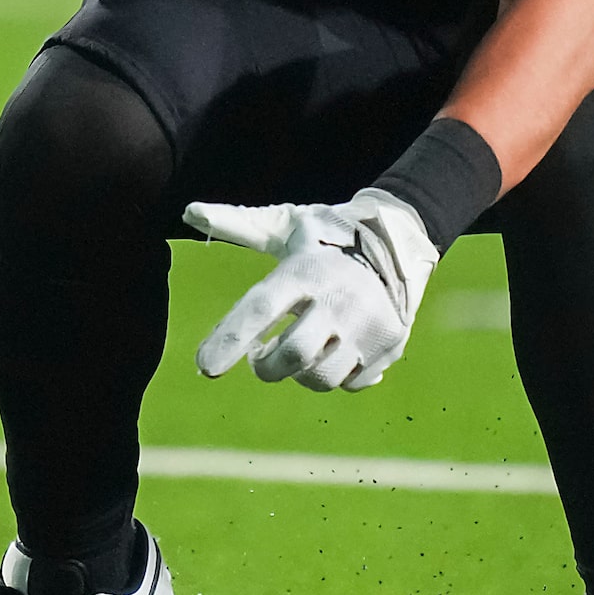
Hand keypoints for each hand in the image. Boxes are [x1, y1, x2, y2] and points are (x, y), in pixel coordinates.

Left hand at [189, 188, 440, 391]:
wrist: (403, 240)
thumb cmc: (330, 239)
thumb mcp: (288, 228)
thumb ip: (239, 225)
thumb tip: (190, 211)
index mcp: (307, 269)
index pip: (261, 308)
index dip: (229, 339)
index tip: (204, 366)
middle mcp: (340, 298)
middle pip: (292, 355)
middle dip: (267, 366)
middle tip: (260, 357)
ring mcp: (369, 325)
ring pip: (320, 378)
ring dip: (302, 372)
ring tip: (304, 351)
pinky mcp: (390, 345)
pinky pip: (350, 383)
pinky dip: (336, 373)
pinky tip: (336, 350)